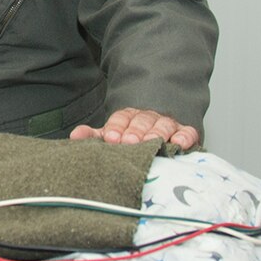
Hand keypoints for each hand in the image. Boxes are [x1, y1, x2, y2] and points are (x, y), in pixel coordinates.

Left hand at [70, 107, 199, 149]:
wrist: (157, 128)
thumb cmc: (130, 136)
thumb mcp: (112, 135)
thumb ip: (93, 136)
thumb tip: (74, 136)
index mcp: (128, 117)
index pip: (121, 118)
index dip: (116, 127)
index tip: (111, 138)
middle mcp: (147, 118)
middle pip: (141, 121)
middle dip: (135, 131)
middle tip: (129, 142)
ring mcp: (167, 124)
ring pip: (163, 125)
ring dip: (157, 133)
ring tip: (152, 143)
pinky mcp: (184, 132)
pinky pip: (187, 132)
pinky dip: (184, 136)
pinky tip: (178, 144)